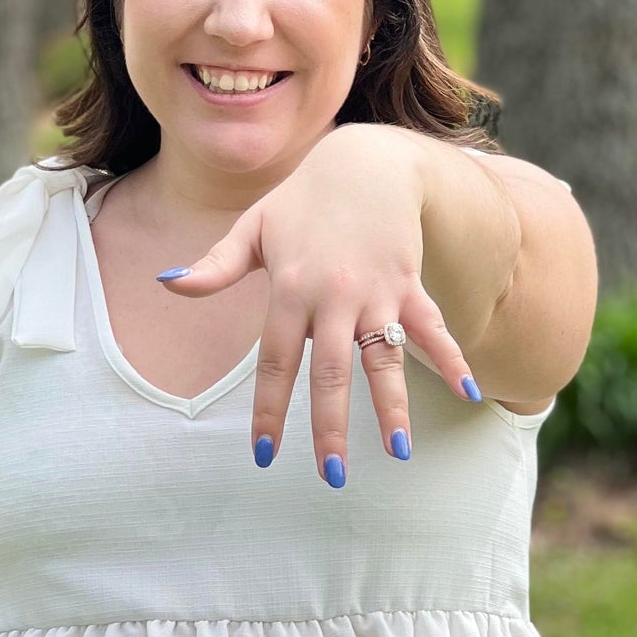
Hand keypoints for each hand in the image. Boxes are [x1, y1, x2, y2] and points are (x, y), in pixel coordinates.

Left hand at [155, 124, 479, 483]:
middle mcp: (334, 297)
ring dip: (392, 408)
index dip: (270, 411)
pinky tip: (468, 393)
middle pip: (331, 374)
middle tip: (331, 476)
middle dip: (330, 427)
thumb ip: (215, 266)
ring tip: (396, 453)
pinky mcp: (410, 286)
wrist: (365, 160)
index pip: (276, 363)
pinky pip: (432, 329)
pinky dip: (450, 359)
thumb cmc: (302, 201)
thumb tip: (168, 284)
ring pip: (384, 360)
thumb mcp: (253, 229)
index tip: (265, 454)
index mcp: (290, 290)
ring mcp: (377, 294)